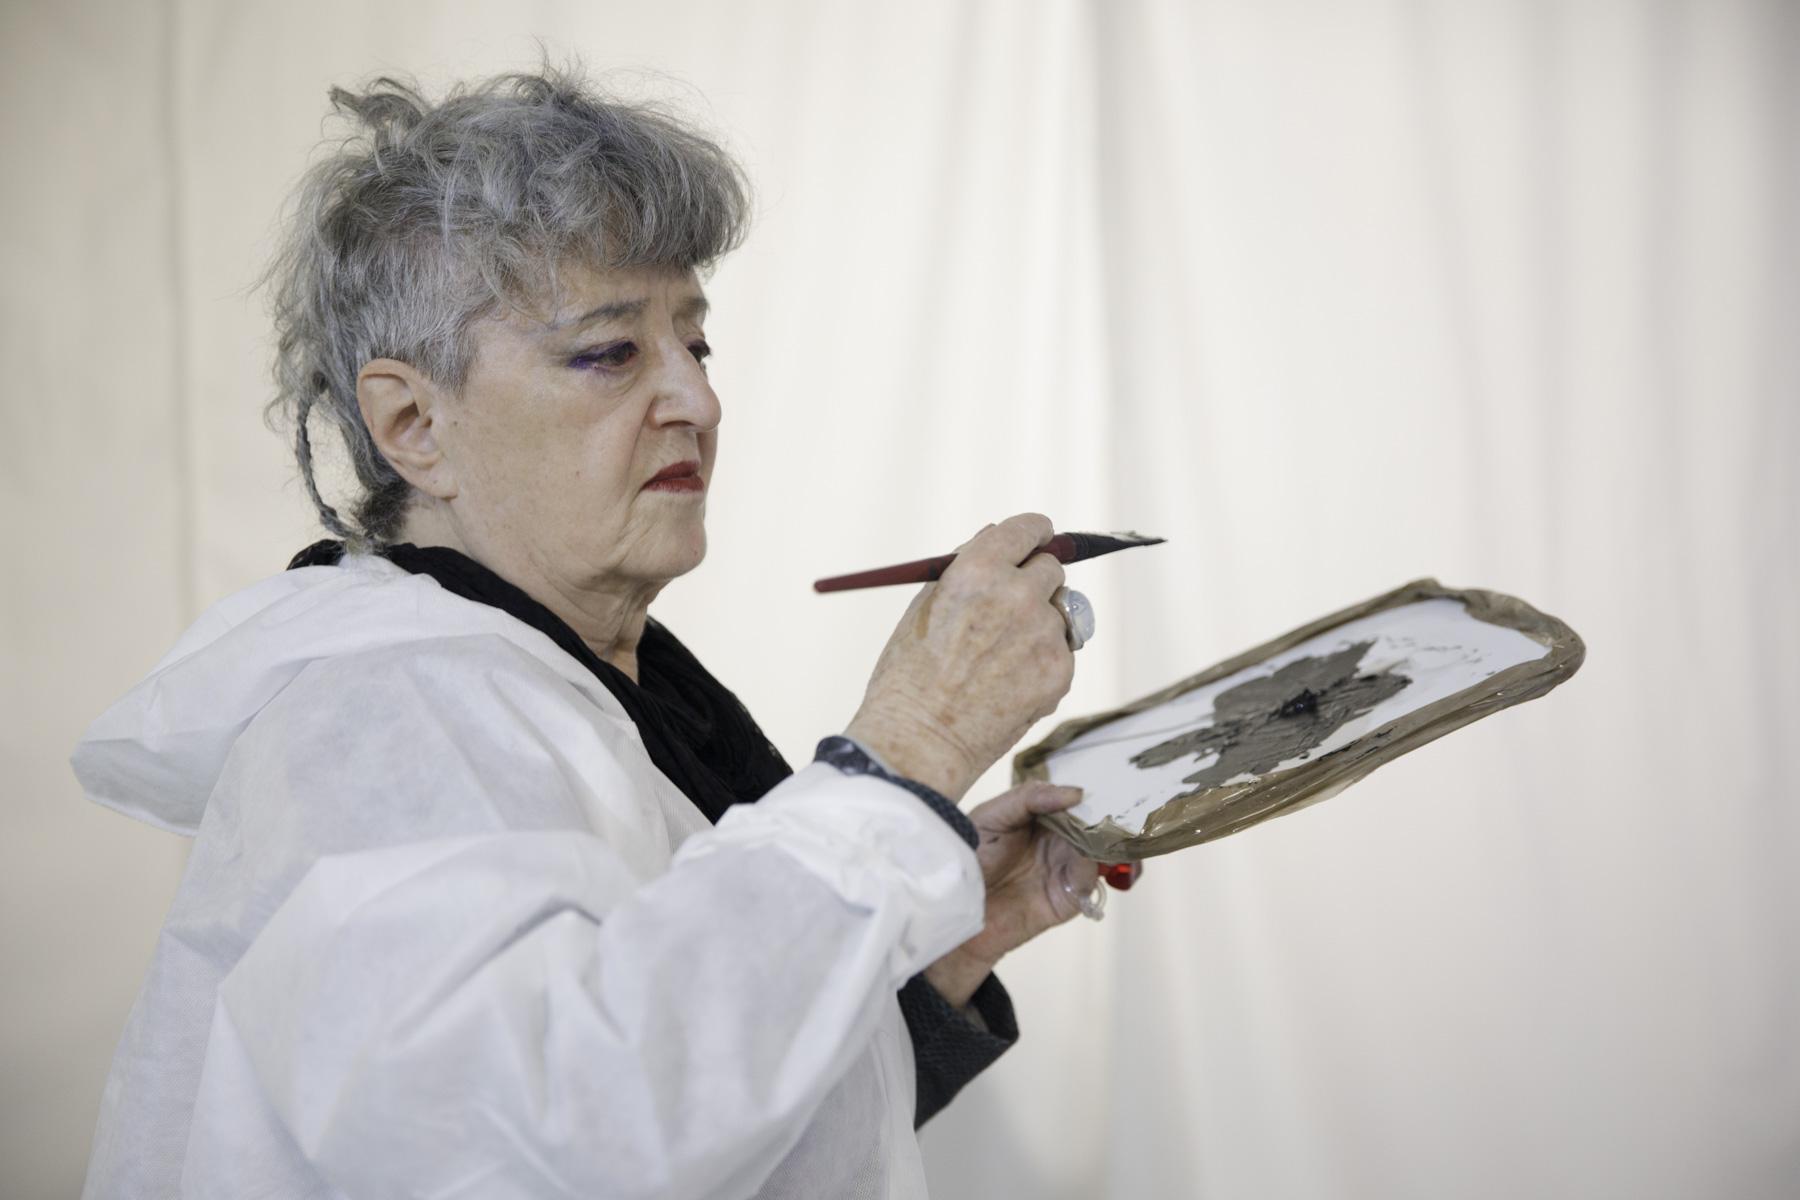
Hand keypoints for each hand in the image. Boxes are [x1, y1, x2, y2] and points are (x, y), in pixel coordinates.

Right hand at [846, 514, 1075, 800]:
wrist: (919, 742)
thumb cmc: (909, 677)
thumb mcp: (923, 607)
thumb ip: (965, 568)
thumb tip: (994, 536)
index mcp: (978, 570)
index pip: (1027, 529)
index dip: (1034, 532)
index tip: (1037, 537)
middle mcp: (1018, 595)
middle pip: (1051, 569)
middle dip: (1034, 583)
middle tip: (1010, 610)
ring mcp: (1044, 634)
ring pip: (1060, 612)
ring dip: (1041, 623)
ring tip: (1002, 656)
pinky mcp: (1060, 671)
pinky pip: (1062, 651)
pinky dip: (1043, 660)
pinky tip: (1008, 682)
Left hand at [921, 781, 1100, 1007]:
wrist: (956, 908)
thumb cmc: (967, 858)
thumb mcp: (992, 815)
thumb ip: (1029, 797)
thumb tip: (1075, 792)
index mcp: (1043, 818)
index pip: (1075, 801)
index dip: (1087, 794)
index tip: (1095, 786)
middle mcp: (1059, 843)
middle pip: (1094, 827)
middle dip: (1104, 817)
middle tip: (1110, 807)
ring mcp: (1064, 870)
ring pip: (1100, 852)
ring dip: (1105, 841)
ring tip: (1102, 829)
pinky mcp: (1067, 899)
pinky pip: (1089, 881)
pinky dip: (1090, 866)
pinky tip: (1084, 855)